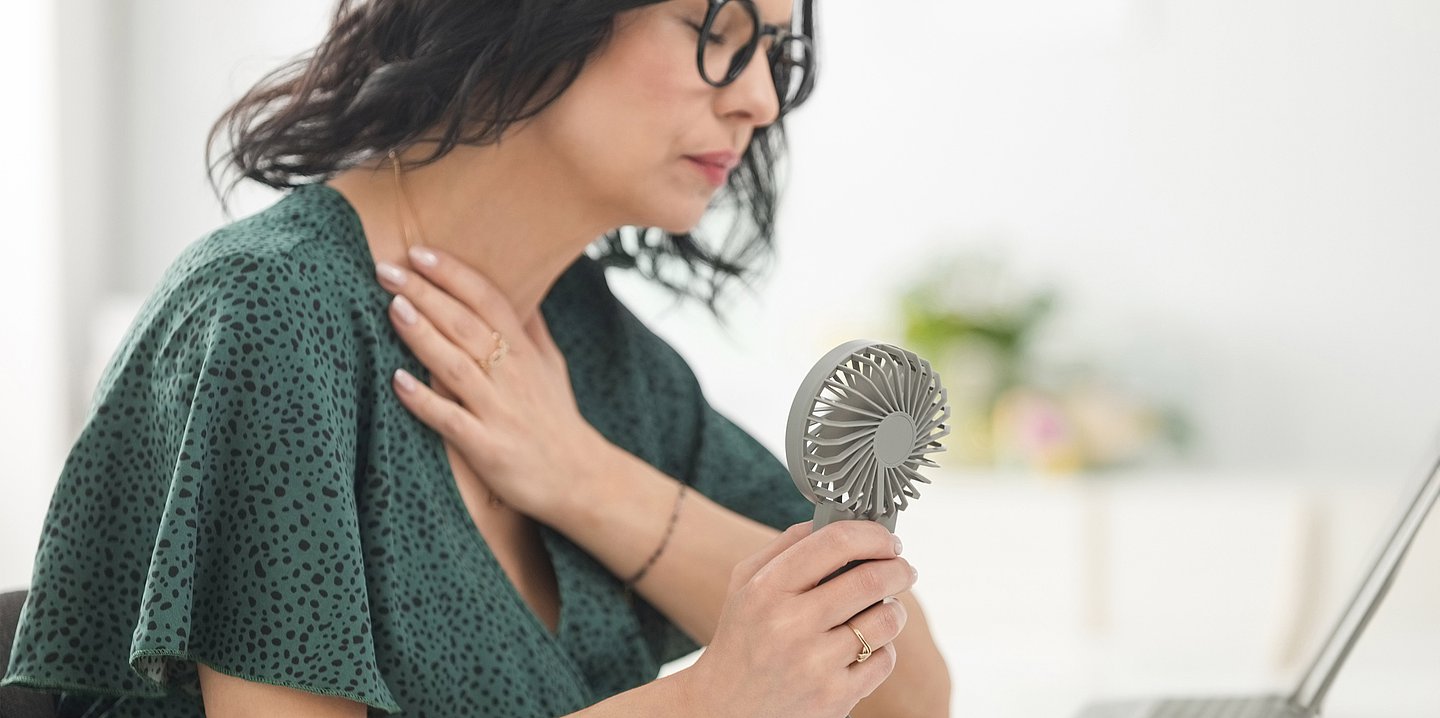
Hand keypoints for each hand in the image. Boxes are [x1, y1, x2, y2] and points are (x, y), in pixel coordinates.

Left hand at [375, 245, 606, 518]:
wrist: (581, 480)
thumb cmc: (558, 420)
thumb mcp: (552, 366)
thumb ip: (531, 328)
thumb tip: (518, 290)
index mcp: (524, 351)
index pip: (488, 300)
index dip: (454, 274)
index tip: (420, 252)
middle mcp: (511, 375)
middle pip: (465, 325)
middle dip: (426, 293)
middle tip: (386, 268)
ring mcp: (499, 411)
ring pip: (456, 365)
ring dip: (423, 336)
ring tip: (393, 307)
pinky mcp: (488, 448)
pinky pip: (451, 420)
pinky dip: (424, 401)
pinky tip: (397, 381)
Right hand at [683, 520, 917, 717]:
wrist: (725, 707)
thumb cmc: (743, 636)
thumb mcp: (745, 583)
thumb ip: (786, 545)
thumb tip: (835, 520)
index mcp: (768, 588)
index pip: (834, 543)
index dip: (872, 534)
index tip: (888, 540)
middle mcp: (790, 624)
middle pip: (870, 580)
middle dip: (899, 569)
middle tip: (904, 569)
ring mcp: (814, 664)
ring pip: (885, 621)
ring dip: (895, 609)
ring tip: (885, 609)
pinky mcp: (834, 697)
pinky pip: (884, 660)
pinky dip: (883, 648)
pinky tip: (866, 646)